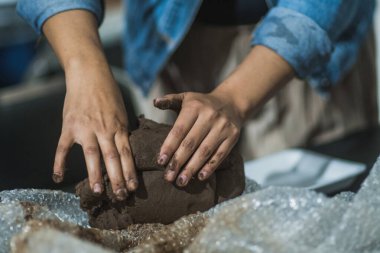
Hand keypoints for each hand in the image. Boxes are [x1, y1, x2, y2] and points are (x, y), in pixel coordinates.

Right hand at [52, 65, 136, 199]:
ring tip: (98, 192)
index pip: (126, 153)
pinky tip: (59, 177)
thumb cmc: (109, 94)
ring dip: (95, 174)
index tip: (133, 188)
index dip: (130, 172)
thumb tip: (128, 151)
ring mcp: (85, 128)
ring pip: (92, 155)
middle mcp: (104, 129)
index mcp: (119, 127)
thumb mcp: (122, 112)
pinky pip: (63, 147)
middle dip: (117, 178)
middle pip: (112, 157)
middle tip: (120, 196)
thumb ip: (123, 131)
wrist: (89, 75)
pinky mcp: (69, 126)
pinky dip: (60, 162)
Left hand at [154, 91, 242, 186]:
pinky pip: (220, 154)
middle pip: (191, 143)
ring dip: (192, 168)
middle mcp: (209, 116)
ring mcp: (222, 127)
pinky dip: (210, 167)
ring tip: (181, 182)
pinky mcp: (233, 136)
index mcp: (194, 107)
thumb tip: (155, 102)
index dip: (169, 146)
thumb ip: (170, 100)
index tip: (161, 162)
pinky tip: (200, 177)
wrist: (232, 102)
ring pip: (205, 151)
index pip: (179, 130)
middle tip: (168, 177)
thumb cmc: (202, 104)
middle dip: (178, 162)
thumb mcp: (186, 98)